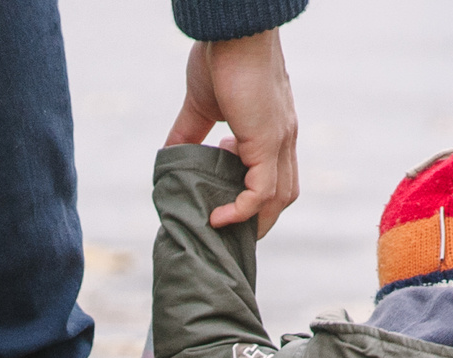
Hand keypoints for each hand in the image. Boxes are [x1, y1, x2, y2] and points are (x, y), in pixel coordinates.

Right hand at [166, 29, 298, 236]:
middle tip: (228, 230)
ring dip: (252, 221)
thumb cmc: (220, 58)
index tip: (226, 202)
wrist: (233, 32)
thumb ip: (188, 133)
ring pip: (278, 198)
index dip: (257, 195)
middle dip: (259, 219)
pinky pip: (261, 192)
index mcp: (273, 129)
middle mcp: (284, 138)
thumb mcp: (201, 104)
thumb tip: (168, 156)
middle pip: (283, 194)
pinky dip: (241, 211)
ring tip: (221, 229)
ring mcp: (280, 142)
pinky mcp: (268, 143)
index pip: (276, 174)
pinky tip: (217, 217)